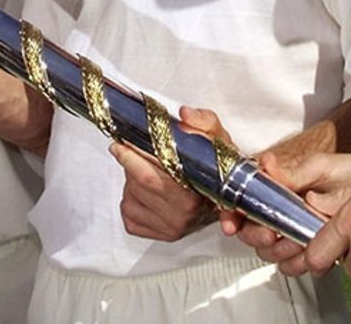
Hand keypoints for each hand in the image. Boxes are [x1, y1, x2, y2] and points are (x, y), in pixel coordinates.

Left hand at [111, 106, 231, 241]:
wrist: (229, 196)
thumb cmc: (220, 168)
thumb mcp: (218, 138)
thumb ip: (203, 122)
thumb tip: (184, 115)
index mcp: (193, 197)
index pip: (149, 177)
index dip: (131, 157)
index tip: (121, 143)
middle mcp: (181, 217)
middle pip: (137, 185)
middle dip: (129, 163)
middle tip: (124, 148)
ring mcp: (168, 229)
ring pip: (130, 199)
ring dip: (131, 181)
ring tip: (149, 170)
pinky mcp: (158, 236)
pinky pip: (128, 215)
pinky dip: (131, 200)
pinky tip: (147, 192)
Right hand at [229, 150, 350, 274]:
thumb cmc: (349, 174)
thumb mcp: (323, 166)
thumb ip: (294, 170)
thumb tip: (266, 163)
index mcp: (275, 186)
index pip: (240, 200)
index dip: (230, 214)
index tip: (233, 224)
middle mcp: (277, 210)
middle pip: (249, 231)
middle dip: (257, 235)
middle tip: (273, 232)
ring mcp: (291, 231)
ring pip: (268, 251)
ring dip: (279, 250)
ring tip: (297, 240)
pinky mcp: (307, 249)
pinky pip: (290, 264)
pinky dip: (296, 263)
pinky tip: (307, 253)